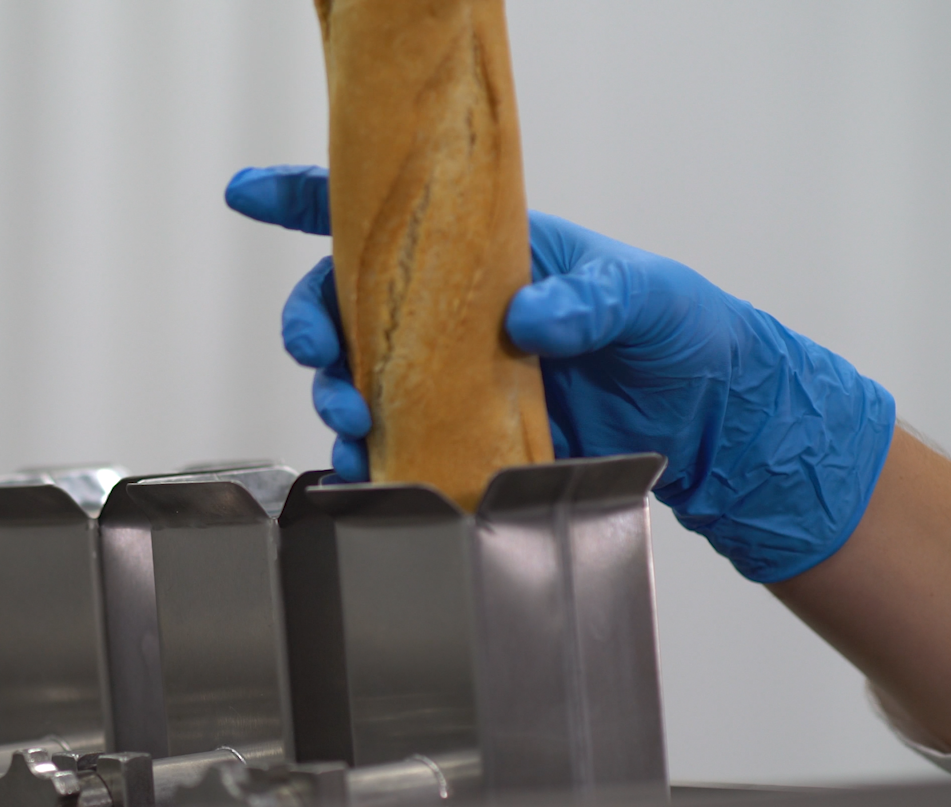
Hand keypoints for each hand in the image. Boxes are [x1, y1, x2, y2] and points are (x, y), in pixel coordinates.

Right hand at [226, 164, 893, 582]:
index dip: (303, 199)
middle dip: (310, 326)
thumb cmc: (679, 333)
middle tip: (324, 359)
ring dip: (333, 397)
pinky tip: (371, 470)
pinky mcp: (458, 435)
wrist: (704, 420)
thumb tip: (526, 318)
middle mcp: (448, 311)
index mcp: (482, 253)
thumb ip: (589, 300)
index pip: (380, 215)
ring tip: (356, 425)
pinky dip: (366, 457)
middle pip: (341, 302)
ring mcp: (447, 374)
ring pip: (354, 376)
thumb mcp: (646, 297)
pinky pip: (388, 442)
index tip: (246, 193)